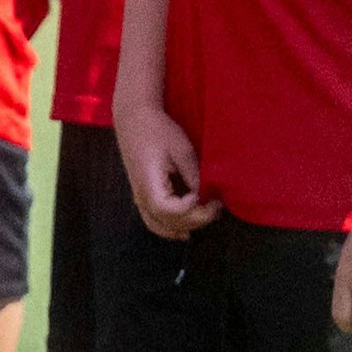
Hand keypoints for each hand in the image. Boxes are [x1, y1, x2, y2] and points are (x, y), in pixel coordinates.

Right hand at [114, 103, 219, 239]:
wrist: (134, 120)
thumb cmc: (158, 131)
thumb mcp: (182, 150)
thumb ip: (193, 175)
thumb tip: (206, 196)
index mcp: (149, 183)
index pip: (169, 210)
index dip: (191, 210)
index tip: (208, 197)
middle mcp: (141, 197)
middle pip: (168, 222)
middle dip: (196, 218)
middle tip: (217, 205)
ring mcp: (139, 199)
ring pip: (160, 227)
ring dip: (184, 226)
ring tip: (206, 216)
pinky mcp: (141, 197)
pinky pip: (154, 222)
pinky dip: (170, 229)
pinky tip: (185, 231)